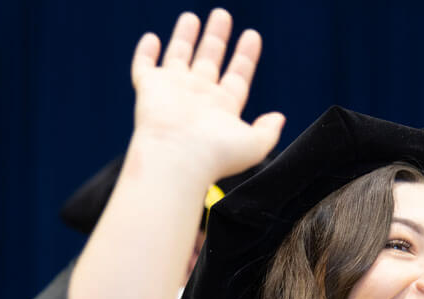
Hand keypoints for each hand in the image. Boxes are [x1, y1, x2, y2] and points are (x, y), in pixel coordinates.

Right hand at [129, 9, 282, 181]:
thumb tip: (279, 118)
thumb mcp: (256, 144)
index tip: (252, 36)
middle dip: (217, 37)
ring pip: (179, 57)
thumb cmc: (216, 155)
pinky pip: (144, 65)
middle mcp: (197, 97)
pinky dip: (146, 52)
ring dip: (185, 37)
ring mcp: (172, 91)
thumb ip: (269, 130)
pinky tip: (152, 38)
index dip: (245, 55)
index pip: (237, 76)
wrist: (178, 158)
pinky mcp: (149, 88)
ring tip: (193, 17)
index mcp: (222, 108)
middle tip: (222, 15)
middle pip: (209, 59)